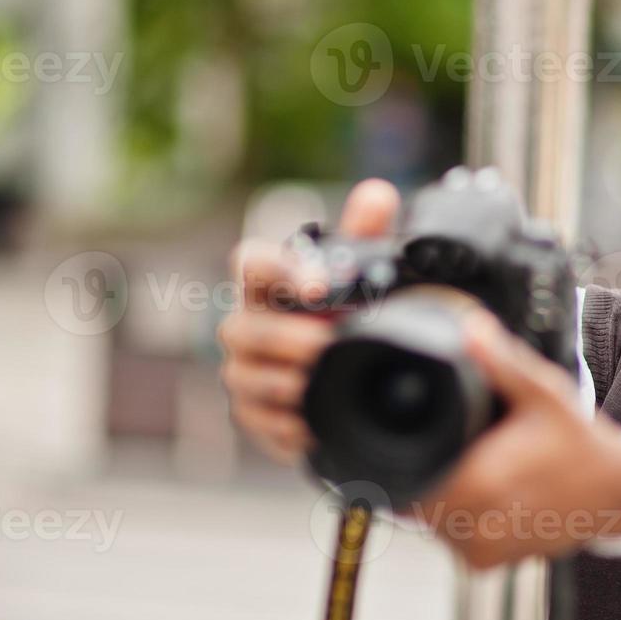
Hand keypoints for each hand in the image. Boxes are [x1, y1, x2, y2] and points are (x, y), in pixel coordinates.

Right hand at [217, 179, 400, 463]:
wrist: (358, 380)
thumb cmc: (349, 314)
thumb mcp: (364, 275)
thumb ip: (366, 235)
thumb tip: (376, 195)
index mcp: (269, 283)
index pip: (252, 264)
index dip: (281, 273)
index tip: (320, 288)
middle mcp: (247, 324)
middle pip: (244, 328)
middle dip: (285, 338)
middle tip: (326, 345)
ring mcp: (244, 370)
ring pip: (244, 376)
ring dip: (282, 381)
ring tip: (317, 384)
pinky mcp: (252, 413)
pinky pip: (256, 420)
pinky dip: (283, 423)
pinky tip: (311, 424)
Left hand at [413, 314, 620, 568]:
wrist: (620, 493)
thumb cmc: (582, 443)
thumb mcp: (542, 393)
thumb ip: (501, 362)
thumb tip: (470, 330)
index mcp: (479, 486)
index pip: (408, 484)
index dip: (404, 462)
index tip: (420, 442)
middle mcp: (477, 527)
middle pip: (415, 503)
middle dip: (426, 475)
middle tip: (458, 452)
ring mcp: (483, 551)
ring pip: (431, 524)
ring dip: (441, 499)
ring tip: (474, 471)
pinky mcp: (491, 564)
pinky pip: (452, 541)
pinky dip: (459, 520)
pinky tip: (483, 496)